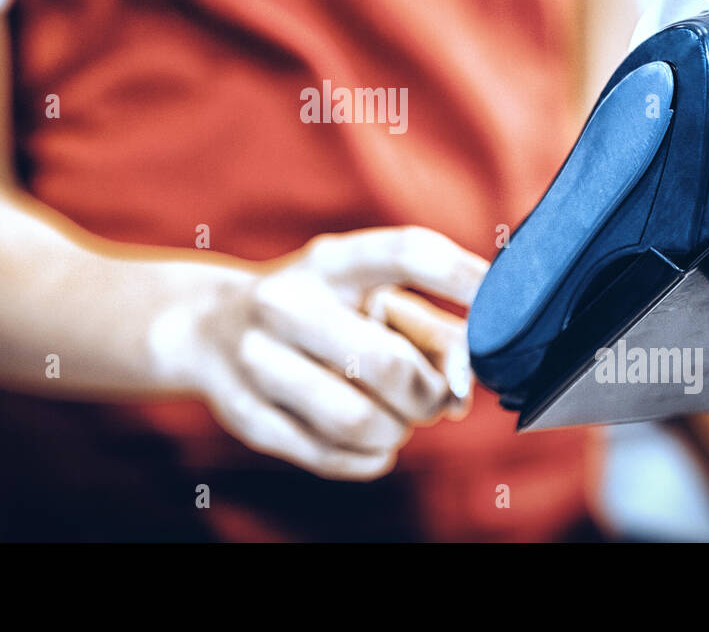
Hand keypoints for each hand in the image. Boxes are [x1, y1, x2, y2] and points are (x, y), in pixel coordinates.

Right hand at [171, 227, 486, 479]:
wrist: (206, 326)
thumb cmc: (316, 307)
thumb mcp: (363, 293)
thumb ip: (426, 326)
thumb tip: (466, 382)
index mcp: (328, 260)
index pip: (409, 253)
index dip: (464, 278)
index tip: (502, 307)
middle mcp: (284, 301)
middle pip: (390, 363)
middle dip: (429, 392)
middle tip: (437, 400)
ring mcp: (256, 360)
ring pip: (362, 421)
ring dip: (399, 429)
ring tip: (398, 418)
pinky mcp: (246, 416)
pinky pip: (335, 456)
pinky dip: (372, 456)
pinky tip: (371, 439)